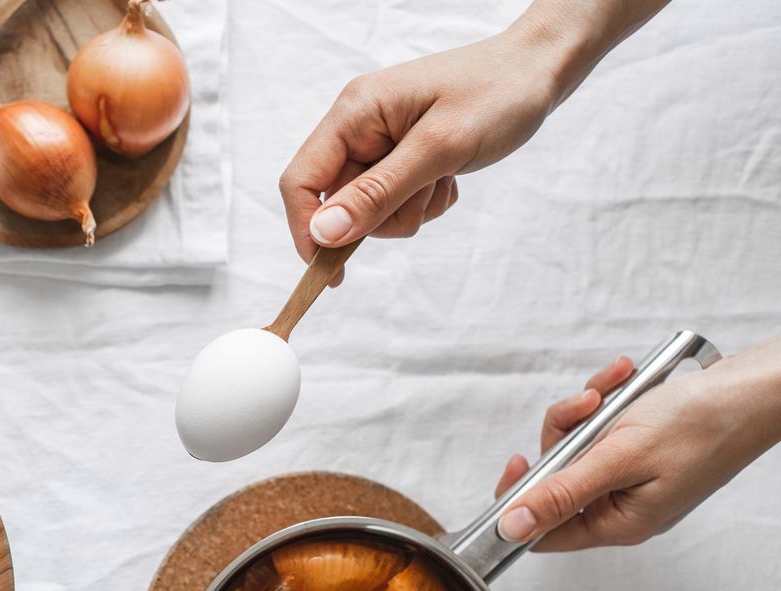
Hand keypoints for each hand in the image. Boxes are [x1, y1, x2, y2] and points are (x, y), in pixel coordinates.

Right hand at [279, 0, 674, 278]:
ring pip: (369, 210)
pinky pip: (395, 204)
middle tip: (425, 195)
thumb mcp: (438, 148)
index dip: (307, 229)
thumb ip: (377, 193)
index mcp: (354, 113)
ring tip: (443, 179)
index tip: (330, 268)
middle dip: (379, 217)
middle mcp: (359, 127)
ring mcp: (379, 143)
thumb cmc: (497, 94)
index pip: (301, 181)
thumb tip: (324, 234)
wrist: (541, 70)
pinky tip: (449, 178)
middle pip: (337, 202)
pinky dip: (423, 203)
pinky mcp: (401, 158)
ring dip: (406, 211)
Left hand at [495, 341, 780, 551]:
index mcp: (618, 523)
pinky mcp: (639, 450)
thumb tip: (513, 527)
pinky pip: (600, 428)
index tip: (518, 460)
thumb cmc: (701, 425)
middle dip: (563, 433)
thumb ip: (562, 493)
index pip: (544, 531)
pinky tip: (623, 380)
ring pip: (576, 445)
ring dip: (585, 411)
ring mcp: (631, 477)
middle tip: (585, 408)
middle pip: (556, 478)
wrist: (753, 391)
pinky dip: (606, 401)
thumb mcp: (618, 458)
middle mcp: (622, 506)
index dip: (521, 499)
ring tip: (613, 388)